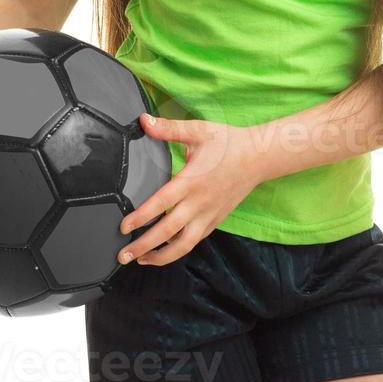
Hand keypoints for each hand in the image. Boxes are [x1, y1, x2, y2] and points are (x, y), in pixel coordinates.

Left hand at [116, 112, 263, 267]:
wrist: (259, 157)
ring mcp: (209, 215)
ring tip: (142, 260)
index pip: (161, 204)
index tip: (123, 227)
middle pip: (168, 232)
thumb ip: (168, 128)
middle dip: (144, 246)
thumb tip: (143, 121)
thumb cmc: (229, 142)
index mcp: (191, 181)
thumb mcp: (198, 130)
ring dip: (162, 256)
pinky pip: (196, 240)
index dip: (141, 218)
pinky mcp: (216, 220)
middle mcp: (199, 203)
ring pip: (184, 245)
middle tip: (123, 255)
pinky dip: (179, 249)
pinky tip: (165, 251)